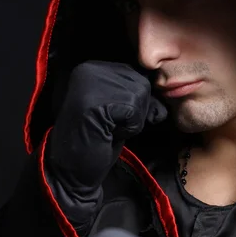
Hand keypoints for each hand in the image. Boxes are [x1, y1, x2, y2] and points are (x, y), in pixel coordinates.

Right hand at [45, 61, 166, 226]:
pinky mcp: (94, 102)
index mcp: (92, 67)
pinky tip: (108, 133)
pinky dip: (129, 128)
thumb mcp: (121, 113)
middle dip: (135, 111)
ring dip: (132, 120)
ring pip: (140, 96)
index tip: (113, 117)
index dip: (135, 103)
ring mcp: (89, 84)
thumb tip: (163, 104)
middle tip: (110, 125)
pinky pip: (134, 111)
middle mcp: (89, 69)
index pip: (137, 75)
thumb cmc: (97, 141)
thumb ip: (140, 99)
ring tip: (108, 128)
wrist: (72, 169)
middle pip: (141, 84)